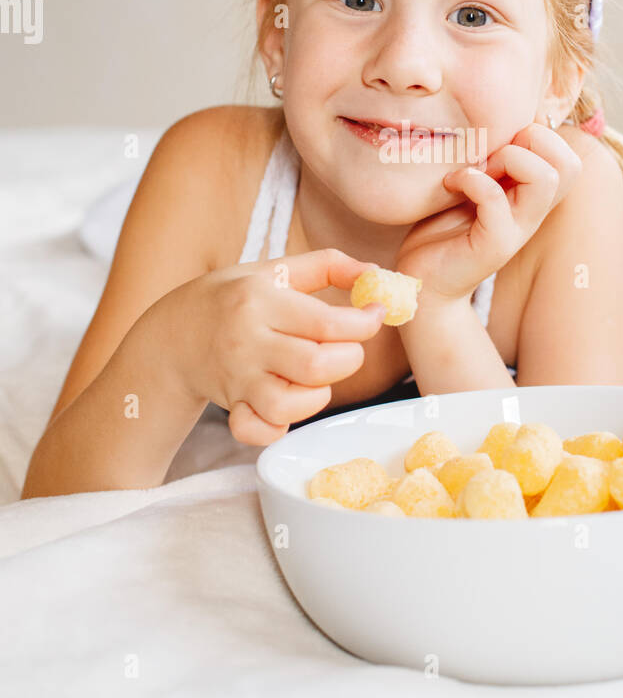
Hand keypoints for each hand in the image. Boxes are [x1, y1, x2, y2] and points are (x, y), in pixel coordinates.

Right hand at [172, 248, 386, 445]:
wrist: (172, 334)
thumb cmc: (233, 298)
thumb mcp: (274, 270)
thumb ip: (328, 266)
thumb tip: (377, 275)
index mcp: (261, 300)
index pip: (328, 322)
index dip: (365, 322)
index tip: (375, 315)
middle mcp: (248, 341)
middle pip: (317, 365)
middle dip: (349, 359)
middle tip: (346, 347)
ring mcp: (238, 379)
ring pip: (291, 405)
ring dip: (318, 394)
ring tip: (316, 376)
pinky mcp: (232, 408)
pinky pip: (260, 431)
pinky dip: (280, 426)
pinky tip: (288, 404)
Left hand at [395, 122, 581, 304]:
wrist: (423, 280)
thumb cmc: (443, 227)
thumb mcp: (472, 183)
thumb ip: (491, 159)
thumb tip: (498, 120)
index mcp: (533, 197)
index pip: (569, 156)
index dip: (537, 137)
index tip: (498, 146)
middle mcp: (533, 214)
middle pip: (568, 164)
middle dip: (529, 142)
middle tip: (489, 157)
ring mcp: (516, 231)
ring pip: (545, 179)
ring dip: (507, 159)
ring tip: (475, 170)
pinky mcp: (493, 245)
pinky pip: (495, 199)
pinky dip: (472, 179)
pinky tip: (451, 183)